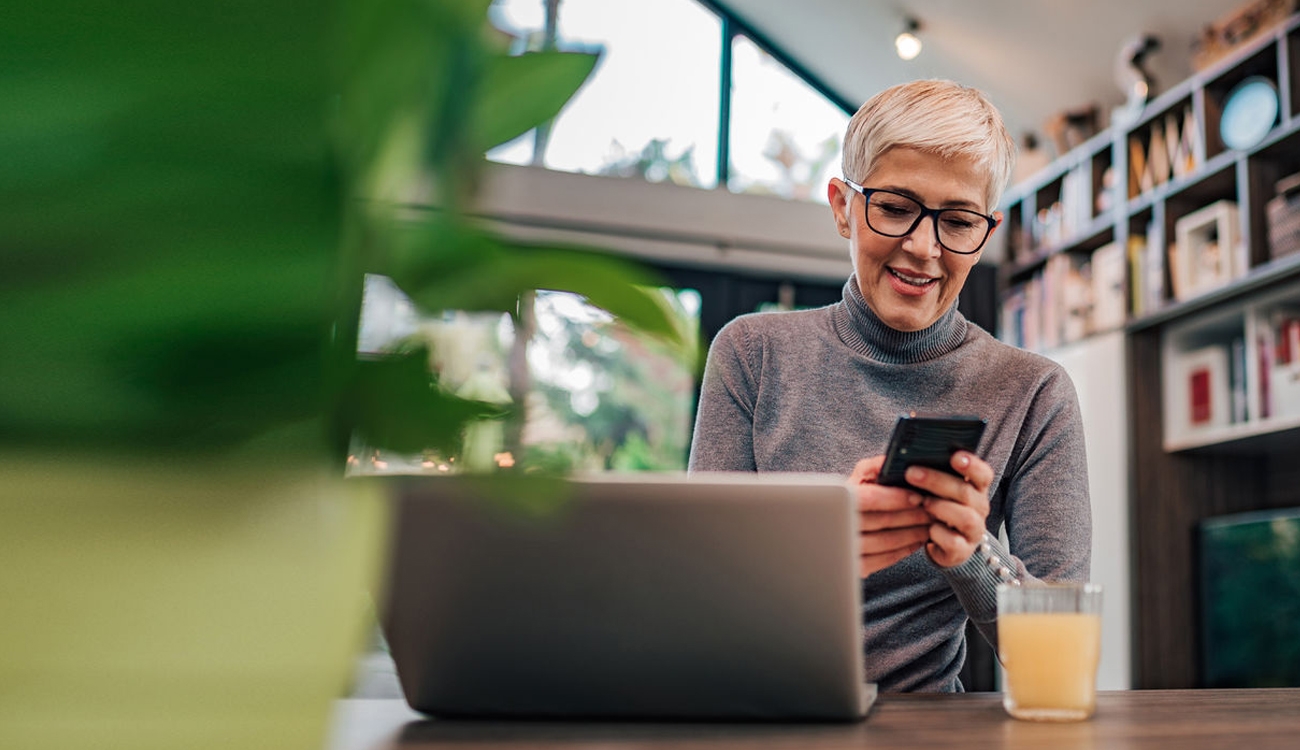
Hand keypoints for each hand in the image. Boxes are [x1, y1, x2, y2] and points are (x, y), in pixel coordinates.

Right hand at [847, 456, 931, 577]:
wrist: (827, 532)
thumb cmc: (847, 499)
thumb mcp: (856, 478)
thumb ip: (874, 467)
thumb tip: (894, 460)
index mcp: (837, 500)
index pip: (870, 498)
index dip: (896, 498)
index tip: (918, 496)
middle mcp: (837, 525)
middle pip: (882, 521)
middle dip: (913, 515)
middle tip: (933, 510)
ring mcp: (845, 549)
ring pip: (886, 542)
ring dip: (913, 533)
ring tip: (929, 525)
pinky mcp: (854, 567)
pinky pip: (883, 560)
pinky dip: (903, 550)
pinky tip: (916, 541)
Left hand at [902, 451, 992, 567]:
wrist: (942, 544)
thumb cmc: (938, 508)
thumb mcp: (938, 490)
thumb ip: (933, 473)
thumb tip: (908, 459)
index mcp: (975, 489)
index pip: (983, 474)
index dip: (971, 465)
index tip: (954, 457)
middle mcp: (979, 508)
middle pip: (966, 492)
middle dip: (937, 481)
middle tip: (912, 473)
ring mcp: (973, 531)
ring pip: (965, 517)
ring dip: (941, 508)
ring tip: (922, 503)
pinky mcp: (962, 550)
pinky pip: (954, 542)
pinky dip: (938, 534)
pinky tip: (927, 529)